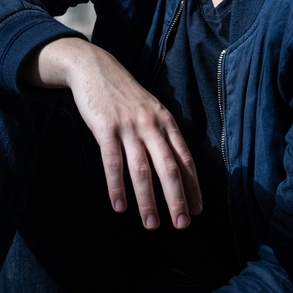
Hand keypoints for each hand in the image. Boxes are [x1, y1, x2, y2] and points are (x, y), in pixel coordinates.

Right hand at [22, 37, 202, 229]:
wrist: (94, 67)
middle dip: (177, 199)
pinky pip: (113, 163)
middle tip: (182, 224)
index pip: (185, 159)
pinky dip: (117, 187)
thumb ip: (161, 134)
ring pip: (142, 170)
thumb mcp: (150, 110)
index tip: (198, 210)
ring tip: (151, 224)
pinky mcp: (105, 128)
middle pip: (169, 168)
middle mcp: (151, 125)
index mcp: (166, 122)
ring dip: (147, 200)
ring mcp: (128, 126)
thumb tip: (174, 166)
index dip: (193, 186)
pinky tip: (119, 206)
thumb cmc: (123, 94)